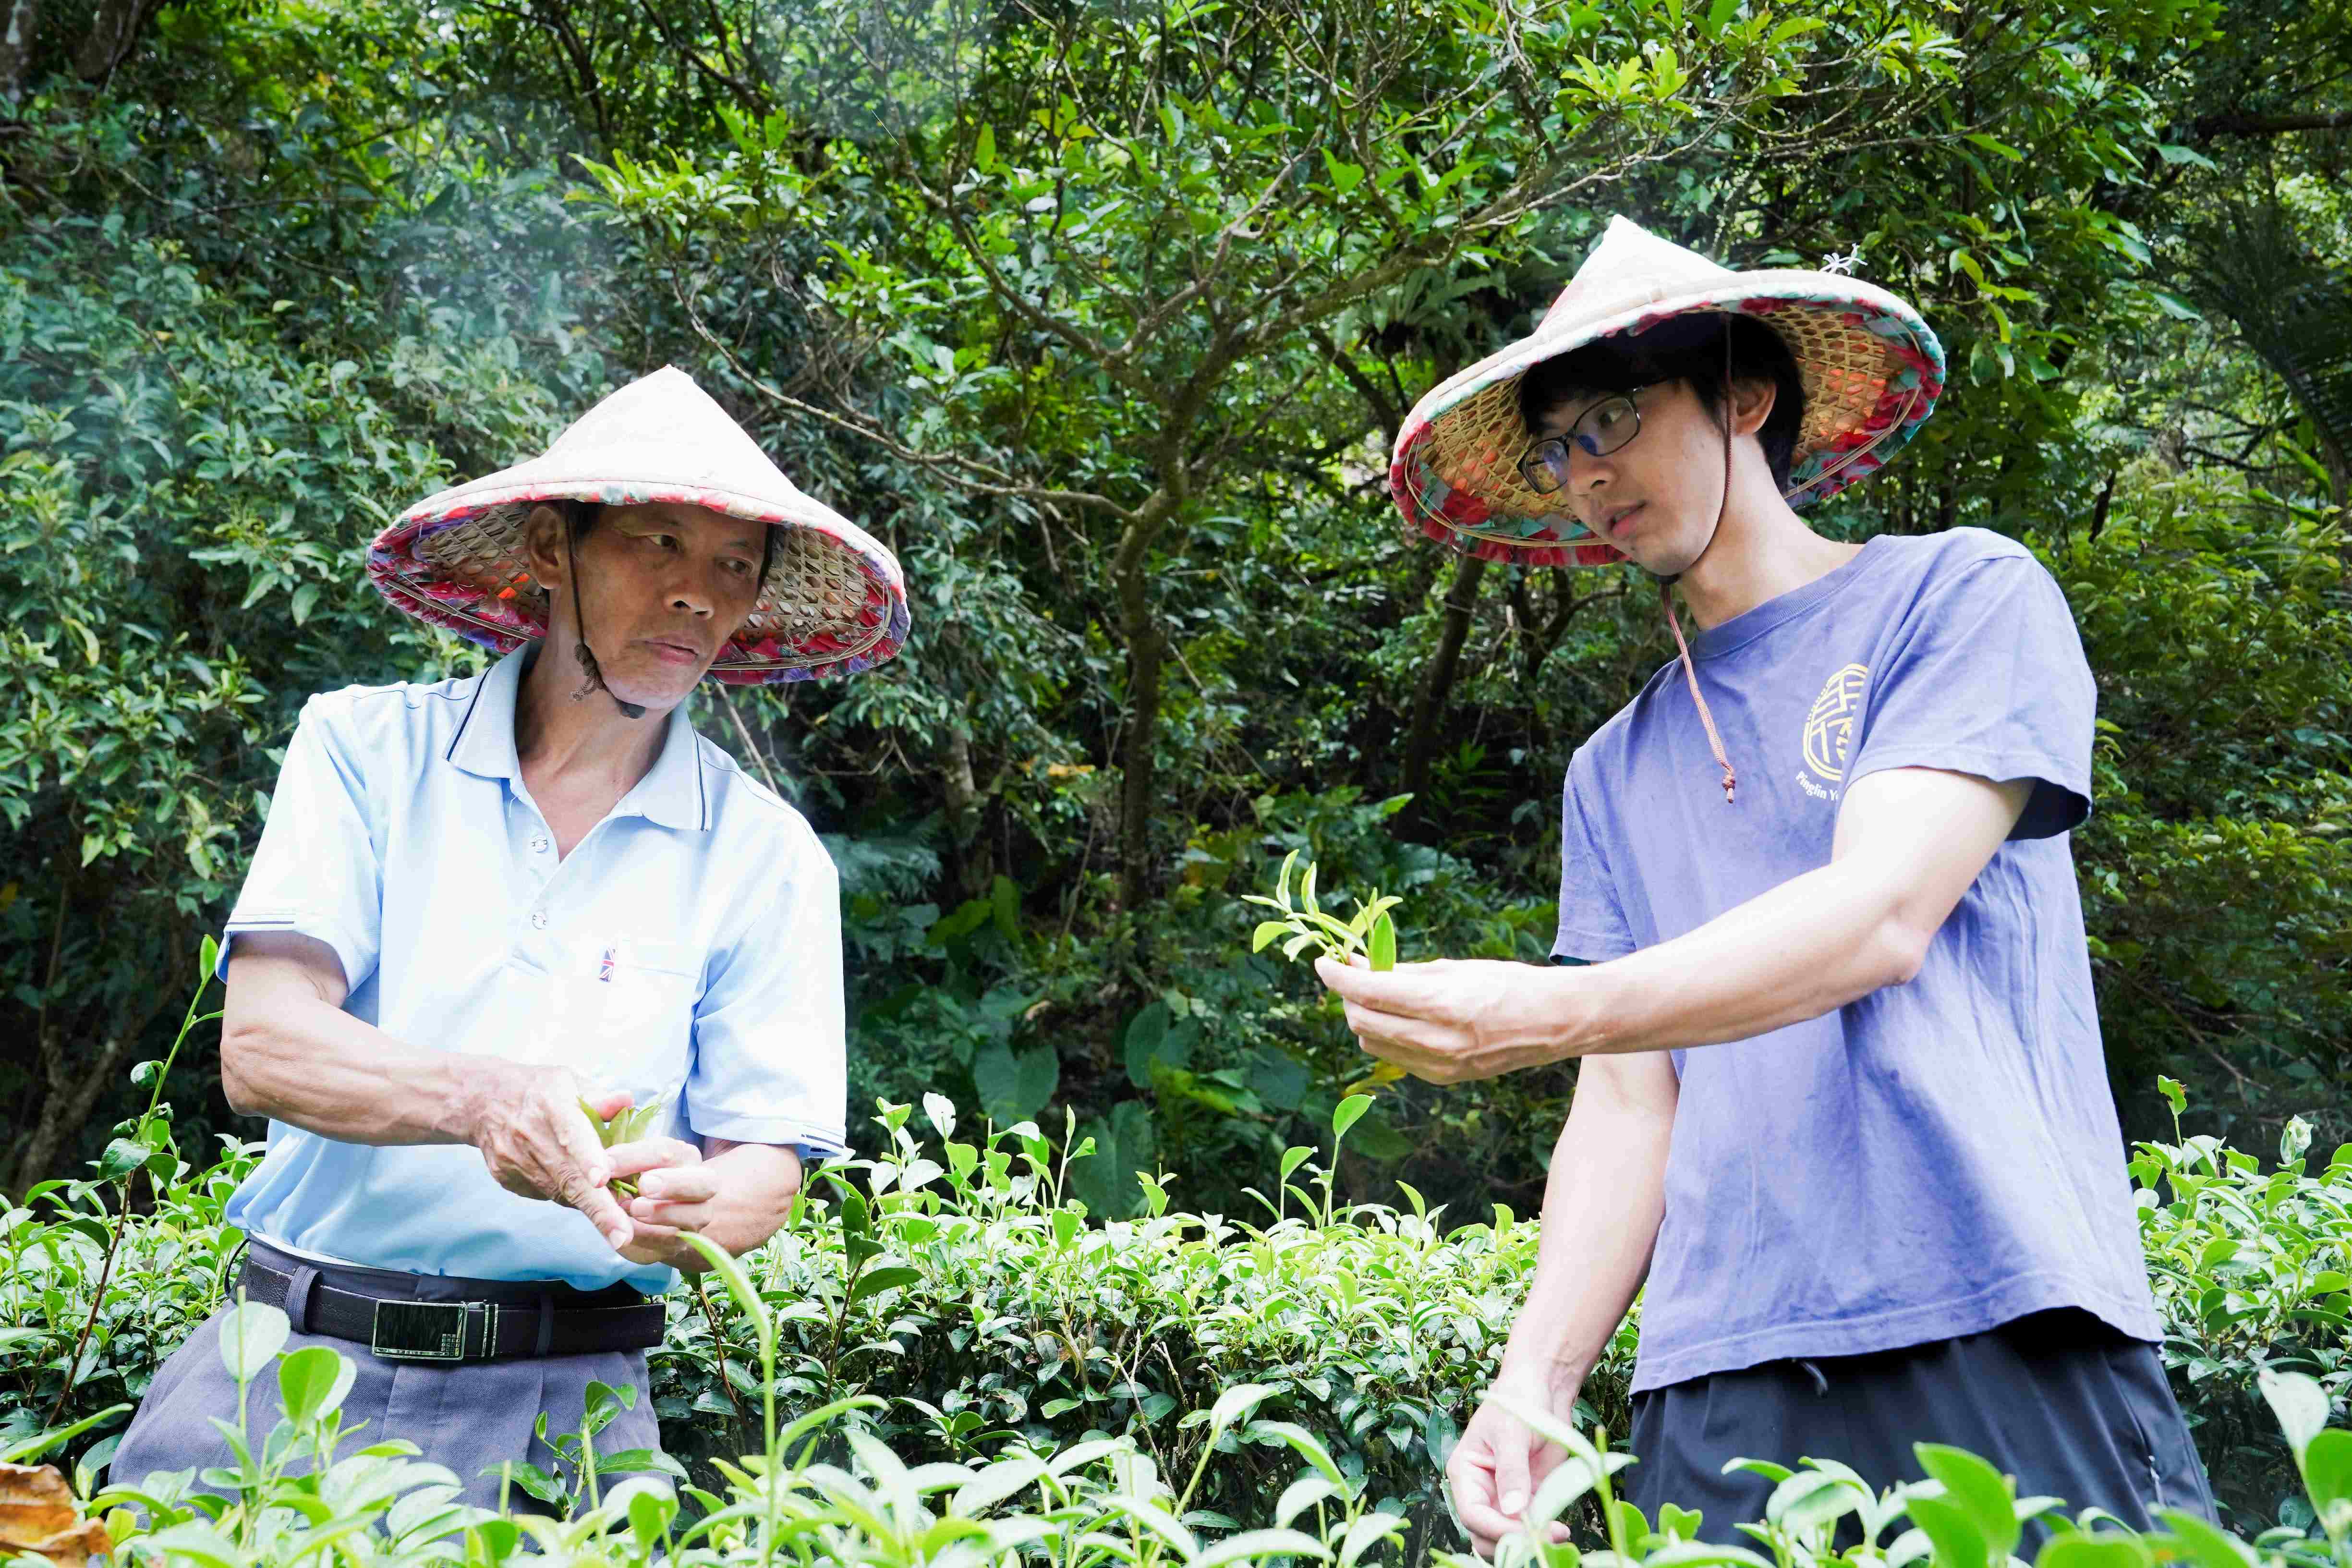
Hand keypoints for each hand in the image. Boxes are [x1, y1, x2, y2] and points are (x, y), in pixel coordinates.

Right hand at [467, 1067, 635, 1250]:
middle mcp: (530, 1136)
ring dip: (590, 1206)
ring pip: (560, 1192)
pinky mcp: (507, 1179)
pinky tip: (579, 1188)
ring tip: (617, 1220)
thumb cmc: (540, 1091)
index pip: (571, 1133)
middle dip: (598, 1209)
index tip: (601, 1179)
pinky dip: (568, 1196)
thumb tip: (627, 1102)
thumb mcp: (570, 1082)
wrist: (484, 1102)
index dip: (587, 1157)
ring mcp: (515, 1161)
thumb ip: (600, 1097)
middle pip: (567, 1177)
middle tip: (622, 1236)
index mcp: (551, 1105)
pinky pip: (546, 1194)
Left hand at [608, 1137, 708, 1264]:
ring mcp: (695, 1215)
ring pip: (697, 1214)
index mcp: (682, 1156)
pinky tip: (626, 1235)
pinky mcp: (681, 1241)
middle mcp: (698, 1184)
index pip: (667, 1150)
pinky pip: (672, 1242)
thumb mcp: (619, 1164)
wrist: (637, 1216)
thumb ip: (611, 1157)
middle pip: (705, 1182)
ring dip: (665, 1213)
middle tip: (644, 1186)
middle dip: (674, 1183)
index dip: (635, 1157)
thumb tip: (600, 1144)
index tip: (606, 1164)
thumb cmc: (627, 1180)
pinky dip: (649, 1239)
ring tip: (635, 1210)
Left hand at [1315, 957, 1581, 1083]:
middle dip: (1348, 997)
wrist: (1552, 1022)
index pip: (1368, 991)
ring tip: (1376, 996)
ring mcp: (1439, 1065)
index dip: (1337, 976)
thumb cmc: (1506, 984)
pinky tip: (1400, 1019)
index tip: (1324, 963)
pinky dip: (1386, 1037)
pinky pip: (1396, 1057)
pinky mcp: (1443, 1079)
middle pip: (1362, 1021)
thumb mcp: (1454, 968)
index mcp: (1440, 1003)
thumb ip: (1402, 971)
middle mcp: (1436, 1039)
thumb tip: (1358, 964)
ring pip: (1372, 1043)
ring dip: (1363, 1018)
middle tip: (1352, 976)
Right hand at [1450, 1368, 1582, 1556]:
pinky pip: (1530, 1527)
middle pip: (1485, 1535)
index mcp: (1465, 1473)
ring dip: (1528, 1542)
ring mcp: (1504, 1498)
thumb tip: (1512, 1510)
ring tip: (1558, 1535)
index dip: (1497, 1529)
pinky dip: (1543, 1533)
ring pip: (1506, 1538)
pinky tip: (1562, 1529)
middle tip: (1548, 1536)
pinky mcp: (1528, 1499)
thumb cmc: (1519, 1400)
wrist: (1544, 1389)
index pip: (1473, 1514)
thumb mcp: (1512, 1433)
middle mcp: (1481, 1491)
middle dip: (1513, 1542)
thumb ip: (1512, 1471)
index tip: (1529, 1532)